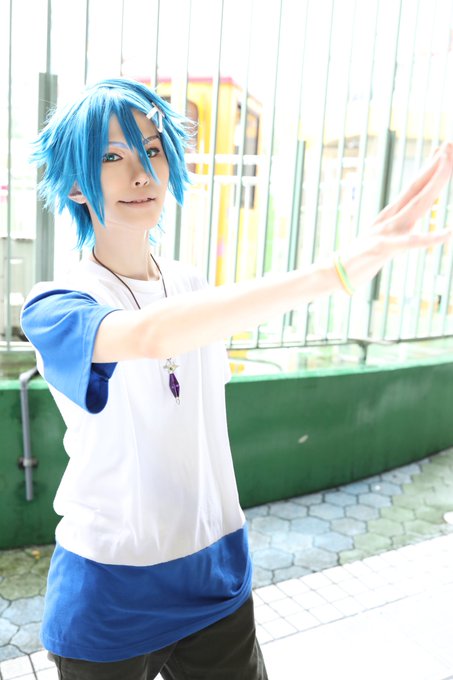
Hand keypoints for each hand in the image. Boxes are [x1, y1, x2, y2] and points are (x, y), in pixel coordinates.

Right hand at [370, 141, 452, 255]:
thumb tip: (410, 214)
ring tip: (448, 165)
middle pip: (418, 188)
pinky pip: (410, 243)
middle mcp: (390, 218)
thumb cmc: (360, 256)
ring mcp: (387, 231)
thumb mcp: (381, 235)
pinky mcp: (383, 248)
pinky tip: (448, 233)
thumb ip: (395, 224)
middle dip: (437, 167)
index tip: (444, 148)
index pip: (415, 187)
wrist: (335, 271)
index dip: (431, 168)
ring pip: (416, 205)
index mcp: (391, 215)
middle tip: (450, 144)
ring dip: (434, 185)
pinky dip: (429, 238)